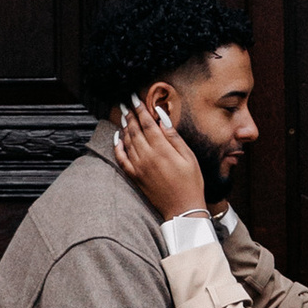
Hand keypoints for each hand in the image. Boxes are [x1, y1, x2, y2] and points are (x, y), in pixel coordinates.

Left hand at [110, 97, 205, 224]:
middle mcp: (147, 157)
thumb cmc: (191, 182)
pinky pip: (121, 159)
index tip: (136, 98)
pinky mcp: (135, 177)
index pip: (147, 124)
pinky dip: (117, 146)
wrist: (182, 209)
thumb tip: (162, 119)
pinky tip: (117, 137)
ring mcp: (139, 167)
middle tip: (127, 103)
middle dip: (131, 115)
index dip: (141, 109)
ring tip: (124, 116)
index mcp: (162, 150)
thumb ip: (173, 137)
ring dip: (125, 127)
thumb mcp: (188, 157)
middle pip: (135, 130)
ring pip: (127, 141)